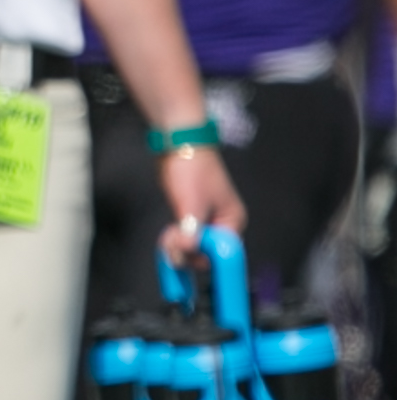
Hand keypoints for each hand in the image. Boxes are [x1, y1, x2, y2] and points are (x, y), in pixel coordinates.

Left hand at [157, 145, 246, 260]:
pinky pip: (185, 235)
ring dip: (179, 246)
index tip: (185, 257)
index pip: (224, 253)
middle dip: (187, 252)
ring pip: (193, 244)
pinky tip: (167, 236)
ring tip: (167, 238)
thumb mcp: (191, 205)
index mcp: (232, 220)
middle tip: (171, 244)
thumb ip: (190, 233)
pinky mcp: (190, 213)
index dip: (203, 258)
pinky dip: (176, 238)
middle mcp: (222, 221)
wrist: (178, 142)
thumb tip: (185, 255)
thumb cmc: (192, 167)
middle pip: (207, 252)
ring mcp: (206, 218)